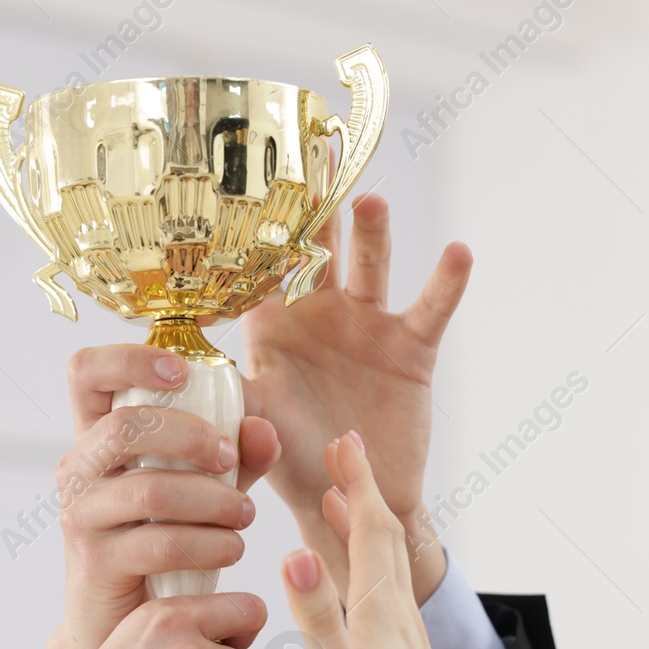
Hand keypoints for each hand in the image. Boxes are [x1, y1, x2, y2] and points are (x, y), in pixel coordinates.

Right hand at [37, 345, 279, 648]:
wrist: (121, 633)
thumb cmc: (163, 552)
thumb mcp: (203, 494)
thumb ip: (234, 460)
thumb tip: (263, 428)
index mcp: (96, 438)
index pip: (86, 371)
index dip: (130, 358)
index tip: (183, 372)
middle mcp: (78, 469)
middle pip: (125, 424)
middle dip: (191, 435)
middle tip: (230, 459)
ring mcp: (80, 515)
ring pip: (150, 489)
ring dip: (211, 500)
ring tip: (244, 517)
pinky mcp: (94, 560)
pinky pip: (158, 542)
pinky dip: (207, 544)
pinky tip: (229, 550)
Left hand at [240, 194, 471, 603]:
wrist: (354, 495)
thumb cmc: (293, 459)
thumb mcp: (254, 423)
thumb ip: (231, 391)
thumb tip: (190, 370)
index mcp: (272, 327)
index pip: (260, 267)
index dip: (255, 229)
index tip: (248, 181)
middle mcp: (319, 314)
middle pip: (318, 248)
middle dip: (316, 205)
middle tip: (314, 153)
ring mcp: (367, 326)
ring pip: (370, 267)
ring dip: (371, 234)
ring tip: (369, 201)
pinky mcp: (410, 348)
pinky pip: (430, 309)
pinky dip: (445, 282)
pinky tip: (458, 252)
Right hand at [280, 431, 534, 648]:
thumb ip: (315, 614)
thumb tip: (298, 551)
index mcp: (380, 612)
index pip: (369, 529)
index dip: (356, 481)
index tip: (343, 439)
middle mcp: (397, 616)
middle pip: (381, 536)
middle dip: (360, 489)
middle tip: (340, 451)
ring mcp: (402, 635)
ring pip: (383, 562)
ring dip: (361, 522)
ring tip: (337, 499)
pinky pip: (380, 590)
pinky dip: (364, 562)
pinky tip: (353, 577)